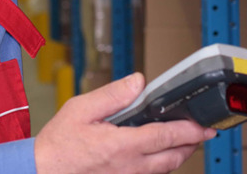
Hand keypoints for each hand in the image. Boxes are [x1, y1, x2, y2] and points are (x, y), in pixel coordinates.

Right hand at [34, 72, 215, 173]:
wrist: (42, 171)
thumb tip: (138, 82)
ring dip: (179, 156)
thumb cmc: (58, 143)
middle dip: (192, 145)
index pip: (166, 138)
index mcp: (122, 145)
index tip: (204, 125)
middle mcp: (129, 166)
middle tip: (202, 132)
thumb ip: (113, 95)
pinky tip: (158, 154)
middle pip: (173, 158)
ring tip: (186, 141)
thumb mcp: (81, 109)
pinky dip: (161, 165)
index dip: (190, 131)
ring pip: (163, 170)